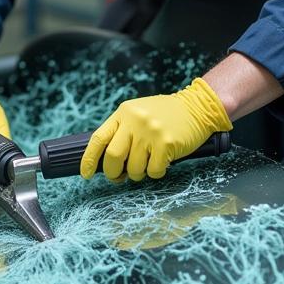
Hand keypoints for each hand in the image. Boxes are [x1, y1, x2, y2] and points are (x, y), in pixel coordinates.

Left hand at [80, 78, 231, 181]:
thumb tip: (106, 159)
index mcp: (123, 113)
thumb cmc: (167, 114)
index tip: (86, 173)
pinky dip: (156, 172)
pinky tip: (162, 162)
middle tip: (119, 176)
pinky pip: (154, 171)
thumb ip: (122, 130)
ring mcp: (150, 132)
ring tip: (147, 164)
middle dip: (113, 173)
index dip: (89, 159)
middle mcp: (135, 121)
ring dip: (138, 174)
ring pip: (134, 168)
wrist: (198, 107)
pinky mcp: (166, 143)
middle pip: (113, 157)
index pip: (98, 138)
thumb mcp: (138, 113)